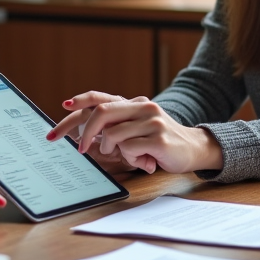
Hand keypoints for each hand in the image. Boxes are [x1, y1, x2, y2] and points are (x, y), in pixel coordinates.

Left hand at [48, 91, 222, 173]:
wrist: (194, 149)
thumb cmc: (161, 142)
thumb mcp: (138, 128)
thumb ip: (118, 125)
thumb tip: (85, 130)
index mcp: (135, 103)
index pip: (102, 98)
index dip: (81, 101)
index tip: (64, 105)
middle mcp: (142, 107)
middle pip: (102, 113)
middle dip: (84, 133)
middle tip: (80, 150)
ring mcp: (151, 121)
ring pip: (113, 135)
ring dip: (114, 151)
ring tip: (130, 156)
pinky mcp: (158, 138)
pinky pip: (129, 149)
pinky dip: (131, 159)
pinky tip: (145, 161)